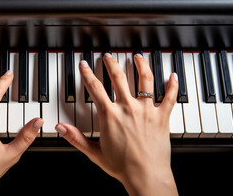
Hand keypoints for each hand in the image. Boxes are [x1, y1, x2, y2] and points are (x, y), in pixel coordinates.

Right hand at [55, 53, 178, 195]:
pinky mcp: (162, 117)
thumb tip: (60, 128)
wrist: (145, 176)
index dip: (88, 74)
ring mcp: (147, 110)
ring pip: (145, 80)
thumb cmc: (122, 166)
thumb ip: (76, 138)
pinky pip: (170, 97)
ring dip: (141, 65)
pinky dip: (172, 85)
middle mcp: (128, 108)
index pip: (95, 88)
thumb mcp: (94, 152)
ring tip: (137, 57)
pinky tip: (172, 76)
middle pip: (119, 77)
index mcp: (110, 115)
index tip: (85, 65)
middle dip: (111, 63)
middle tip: (108, 56)